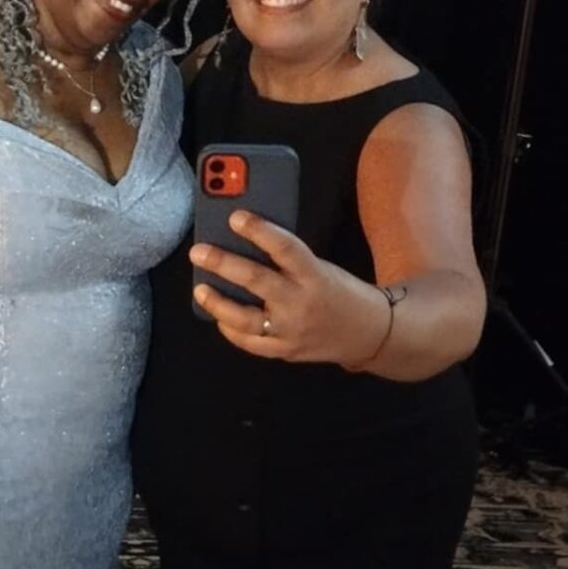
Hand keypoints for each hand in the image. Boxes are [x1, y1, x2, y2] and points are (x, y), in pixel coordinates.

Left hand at [190, 210, 390, 366]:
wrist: (369, 333)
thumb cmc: (339, 292)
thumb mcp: (321, 268)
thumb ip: (288, 260)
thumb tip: (245, 243)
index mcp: (314, 275)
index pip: (285, 248)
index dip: (259, 231)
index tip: (235, 217)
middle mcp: (301, 303)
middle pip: (256, 281)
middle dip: (223, 264)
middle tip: (198, 252)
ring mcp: (291, 331)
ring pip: (246, 319)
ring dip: (218, 303)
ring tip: (200, 289)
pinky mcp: (285, 351)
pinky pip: (251, 344)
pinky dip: (231, 331)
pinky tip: (218, 318)